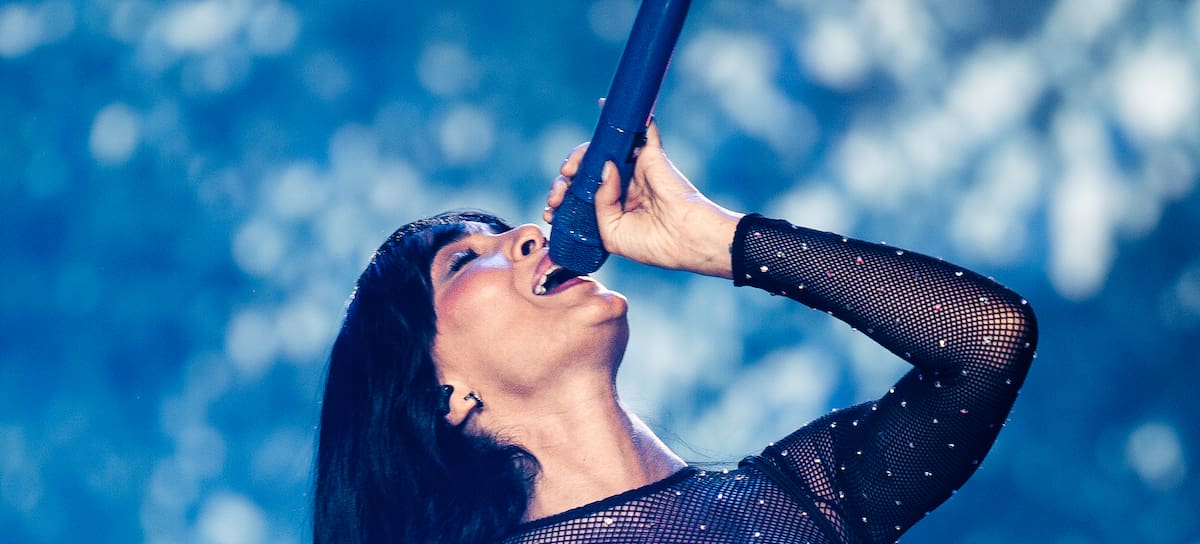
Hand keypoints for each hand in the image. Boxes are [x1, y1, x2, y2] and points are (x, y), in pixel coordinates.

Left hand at [544, 117, 743, 278]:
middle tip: (560, 191)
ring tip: (569, 170)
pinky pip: (638, 130)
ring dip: (579, 155)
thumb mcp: (612, 234)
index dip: (564, 197)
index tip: (551, 210)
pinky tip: (603, 106)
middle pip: (587, 171)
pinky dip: (624, 117)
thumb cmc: (653, 244)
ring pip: (602, 150)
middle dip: (566, 179)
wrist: (684, 240)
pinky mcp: (651, 155)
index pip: (583, 195)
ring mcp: (636, 169)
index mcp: (614, 208)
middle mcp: (623, 186)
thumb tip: (602, 169)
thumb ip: (599, 204)